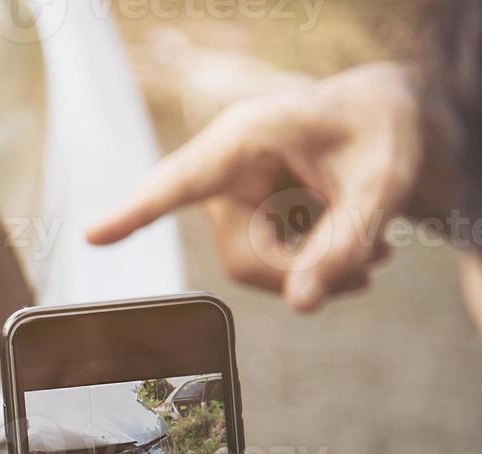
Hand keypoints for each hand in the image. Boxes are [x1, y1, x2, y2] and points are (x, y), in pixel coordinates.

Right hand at [87, 63, 426, 312]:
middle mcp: (227, 166)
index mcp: (249, 136)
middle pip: (240, 253)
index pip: (183, 180)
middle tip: (372, 267)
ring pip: (251, 267)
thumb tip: (302, 306)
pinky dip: (309, 267)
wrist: (388, 119)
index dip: (138, 211)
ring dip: (312, 273)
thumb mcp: (382, 186)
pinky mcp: (244, 214)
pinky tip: (357, 249)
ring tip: (375, 255)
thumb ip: (345, 243)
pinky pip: (262, 264)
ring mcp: (232, 194)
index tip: (93, 235)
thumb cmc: (383, 132)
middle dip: (301, 272)